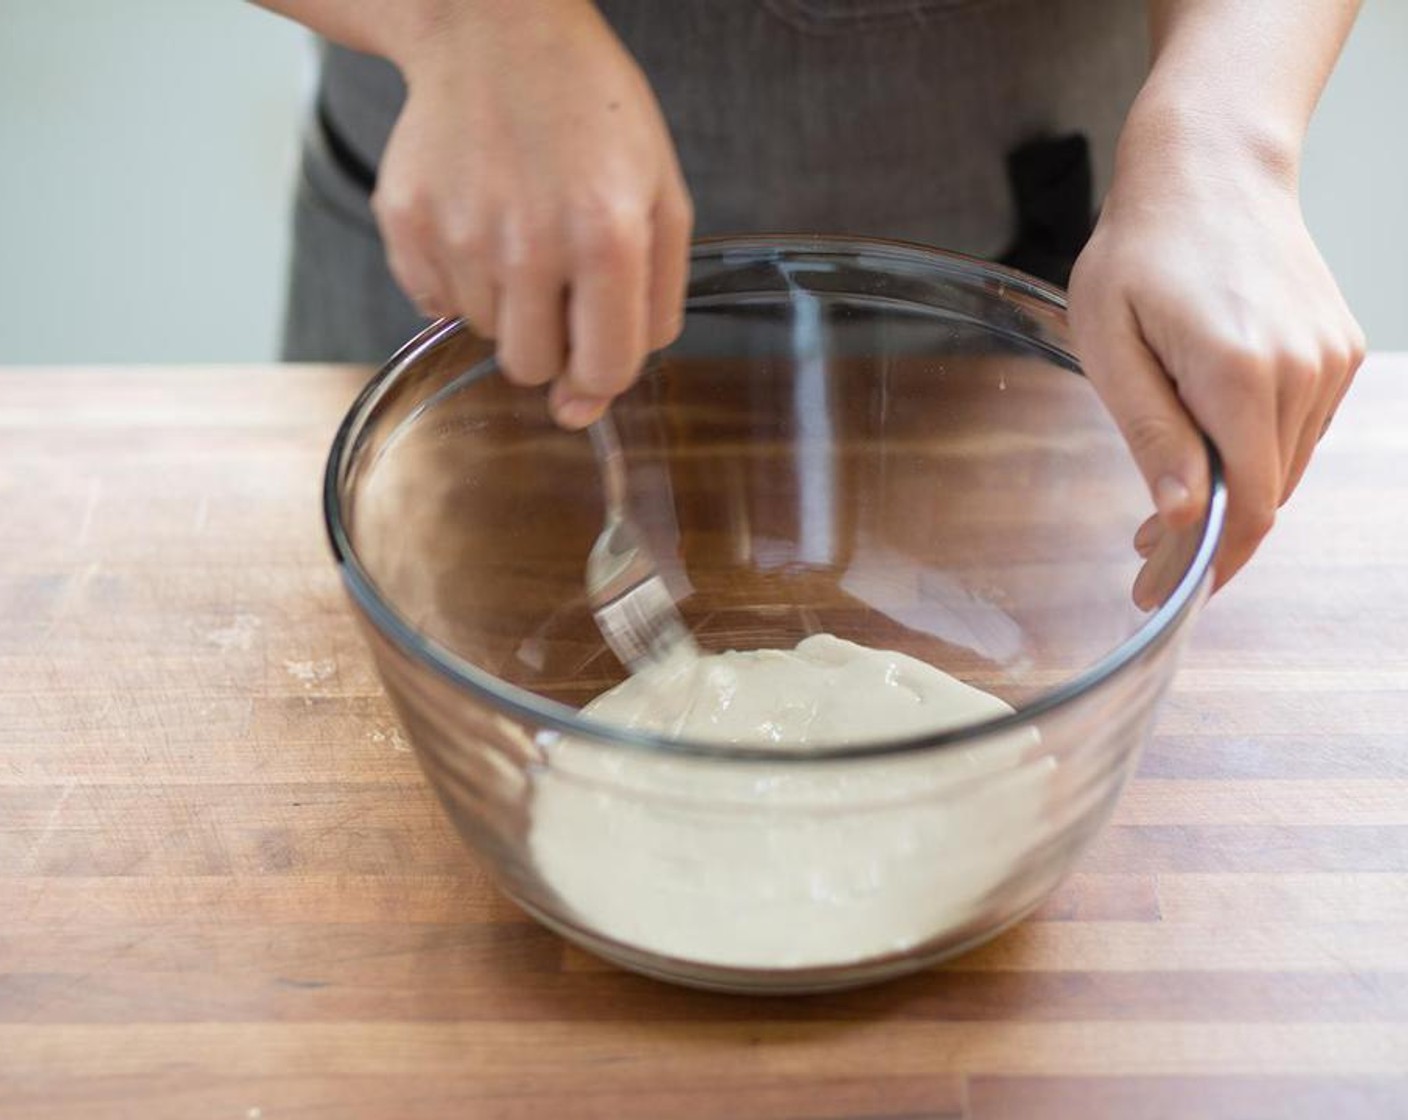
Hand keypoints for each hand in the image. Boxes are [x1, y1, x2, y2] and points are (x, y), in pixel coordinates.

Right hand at [372, 0, 692, 427]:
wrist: (497, 32)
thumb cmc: (592, 116)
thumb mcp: (662, 203)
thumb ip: (651, 314)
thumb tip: (587, 404)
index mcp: (608, 237)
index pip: (603, 371)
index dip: (603, 368)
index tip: (597, 340)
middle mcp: (529, 243)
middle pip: (532, 368)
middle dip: (551, 338)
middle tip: (558, 272)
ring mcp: (459, 234)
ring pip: (483, 335)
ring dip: (506, 301)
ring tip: (519, 228)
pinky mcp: (405, 224)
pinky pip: (432, 303)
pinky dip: (458, 279)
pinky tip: (478, 220)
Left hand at [1069, 115, 1363, 608]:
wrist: (1210, 168)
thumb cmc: (1141, 251)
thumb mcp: (1110, 342)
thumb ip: (1151, 431)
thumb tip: (1181, 516)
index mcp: (1239, 371)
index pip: (1243, 508)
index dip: (1203, 565)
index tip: (1157, 593)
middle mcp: (1302, 370)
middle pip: (1265, 498)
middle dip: (1207, 540)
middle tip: (1146, 554)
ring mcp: (1329, 359)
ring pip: (1282, 470)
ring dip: (1232, 498)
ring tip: (1169, 499)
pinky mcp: (1337, 350)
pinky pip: (1296, 432)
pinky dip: (1255, 456)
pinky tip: (1209, 445)